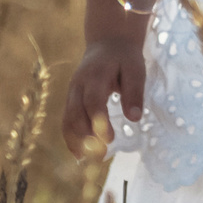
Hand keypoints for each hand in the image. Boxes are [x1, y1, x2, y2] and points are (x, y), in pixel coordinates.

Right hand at [60, 37, 146, 159]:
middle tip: (101, 154)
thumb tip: (134, 118)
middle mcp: (78, 85)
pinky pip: (66, 120)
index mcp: (94, 75)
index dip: (99, 121)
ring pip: (67, 119)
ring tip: (88, 159)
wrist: (107, 43)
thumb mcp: (136, 69)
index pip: (92, 101)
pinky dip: (70, 137)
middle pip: (75, 113)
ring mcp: (71, 93)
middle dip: (85, 136)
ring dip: (75, 140)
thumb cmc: (124, 58)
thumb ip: (134, 92)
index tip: (110, 139)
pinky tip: (79, 153)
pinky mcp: (71, 100)